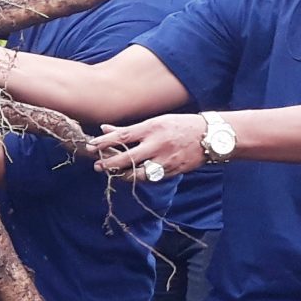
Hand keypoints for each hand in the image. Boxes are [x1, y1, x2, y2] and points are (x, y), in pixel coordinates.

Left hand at [92, 113, 206, 184]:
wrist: (210, 137)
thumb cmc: (180, 126)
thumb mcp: (156, 121)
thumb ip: (130, 129)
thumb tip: (104, 128)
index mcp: (152, 128)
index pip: (122, 136)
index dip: (104, 143)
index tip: (90, 147)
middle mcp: (157, 144)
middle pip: (127, 158)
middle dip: (109, 163)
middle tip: (97, 166)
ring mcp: (165, 160)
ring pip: (137, 173)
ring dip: (122, 175)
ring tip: (113, 173)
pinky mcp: (172, 171)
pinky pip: (150, 178)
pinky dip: (138, 178)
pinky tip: (130, 176)